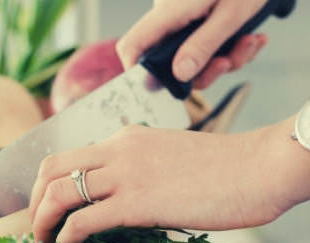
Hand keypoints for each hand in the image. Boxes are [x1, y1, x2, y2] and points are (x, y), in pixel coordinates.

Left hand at [29, 117, 308, 242]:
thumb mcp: (165, 157)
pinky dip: (67, 234)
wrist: (258, 167)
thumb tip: (112, 200)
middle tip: (36, 228)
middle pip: (50, 169)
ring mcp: (125, 174)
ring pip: (59, 192)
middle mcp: (117, 150)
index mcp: (123, 139)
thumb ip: (134, 170)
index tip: (45, 209)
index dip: (45, 185)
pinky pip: (85, 219)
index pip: (67, 157)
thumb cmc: (220, 168)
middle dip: (33, 202)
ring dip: (42, 221)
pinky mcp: (138, 202)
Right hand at [116, 0, 268, 88]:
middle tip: (228, 62)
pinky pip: (206, 49)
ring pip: (193, 59)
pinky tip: (251, 38)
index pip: (133, 45)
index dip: (136, 71)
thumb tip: (180, 74)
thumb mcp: (231, 13)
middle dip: (204, 71)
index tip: (156, 88)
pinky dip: (231, 50)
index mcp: (169, 11)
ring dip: (225, 60)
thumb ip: (204, 44)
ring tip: (250, 42)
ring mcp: (184, 21)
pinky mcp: (199, 23)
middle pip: (168, 62)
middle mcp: (170, 18)